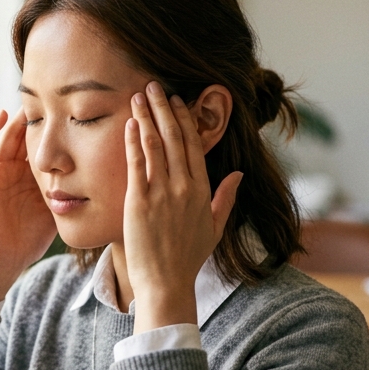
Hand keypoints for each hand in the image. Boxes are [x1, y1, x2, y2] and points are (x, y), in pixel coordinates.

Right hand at [0, 109, 57, 305]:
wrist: (4, 259)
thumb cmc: (31, 240)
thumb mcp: (58, 208)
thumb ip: (73, 191)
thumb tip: (104, 178)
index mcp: (33, 176)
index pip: (44, 144)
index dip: (56, 128)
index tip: (76, 111)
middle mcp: (15, 170)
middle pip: (26, 135)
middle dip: (38, 117)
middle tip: (55, 97)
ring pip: (7, 136)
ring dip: (18, 118)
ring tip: (31, 100)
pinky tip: (4, 115)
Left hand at [123, 82, 242, 332]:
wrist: (166, 283)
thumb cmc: (187, 259)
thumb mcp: (214, 228)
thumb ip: (226, 198)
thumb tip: (238, 175)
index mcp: (202, 191)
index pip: (194, 145)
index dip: (185, 120)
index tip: (178, 101)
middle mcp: (185, 187)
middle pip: (175, 137)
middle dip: (164, 108)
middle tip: (154, 85)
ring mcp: (162, 193)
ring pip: (156, 144)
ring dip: (147, 116)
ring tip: (138, 95)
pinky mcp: (140, 201)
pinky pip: (137, 163)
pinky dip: (134, 140)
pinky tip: (130, 122)